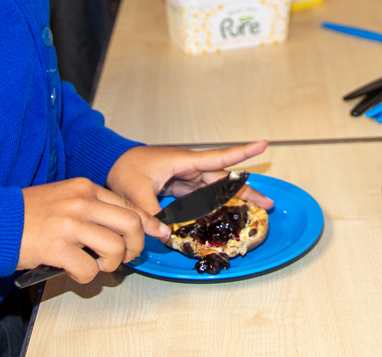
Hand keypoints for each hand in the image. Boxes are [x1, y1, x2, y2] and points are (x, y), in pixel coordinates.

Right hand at [18, 178, 148, 283]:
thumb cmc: (27, 213)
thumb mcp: (64, 197)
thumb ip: (91, 207)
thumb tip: (121, 226)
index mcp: (85, 188)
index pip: (128, 205)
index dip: (147, 223)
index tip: (158, 233)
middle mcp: (81, 202)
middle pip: (130, 224)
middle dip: (135, 246)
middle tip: (126, 256)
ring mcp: (70, 224)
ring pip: (115, 247)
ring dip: (112, 264)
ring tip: (98, 265)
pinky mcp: (57, 247)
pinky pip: (88, 269)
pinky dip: (87, 276)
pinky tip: (74, 270)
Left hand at [106, 141, 275, 221]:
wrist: (112, 163)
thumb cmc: (125, 169)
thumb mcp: (134, 192)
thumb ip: (149, 214)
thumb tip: (165, 235)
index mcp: (184, 162)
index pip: (218, 158)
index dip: (242, 153)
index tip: (263, 145)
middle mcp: (190, 168)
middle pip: (224, 180)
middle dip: (247, 191)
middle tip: (269, 204)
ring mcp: (187, 178)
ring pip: (217, 189)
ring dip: (235, 200)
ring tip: (256, 209)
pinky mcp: (182, 186)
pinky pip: (204, 197)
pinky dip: (217, 205)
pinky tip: (227, 215)